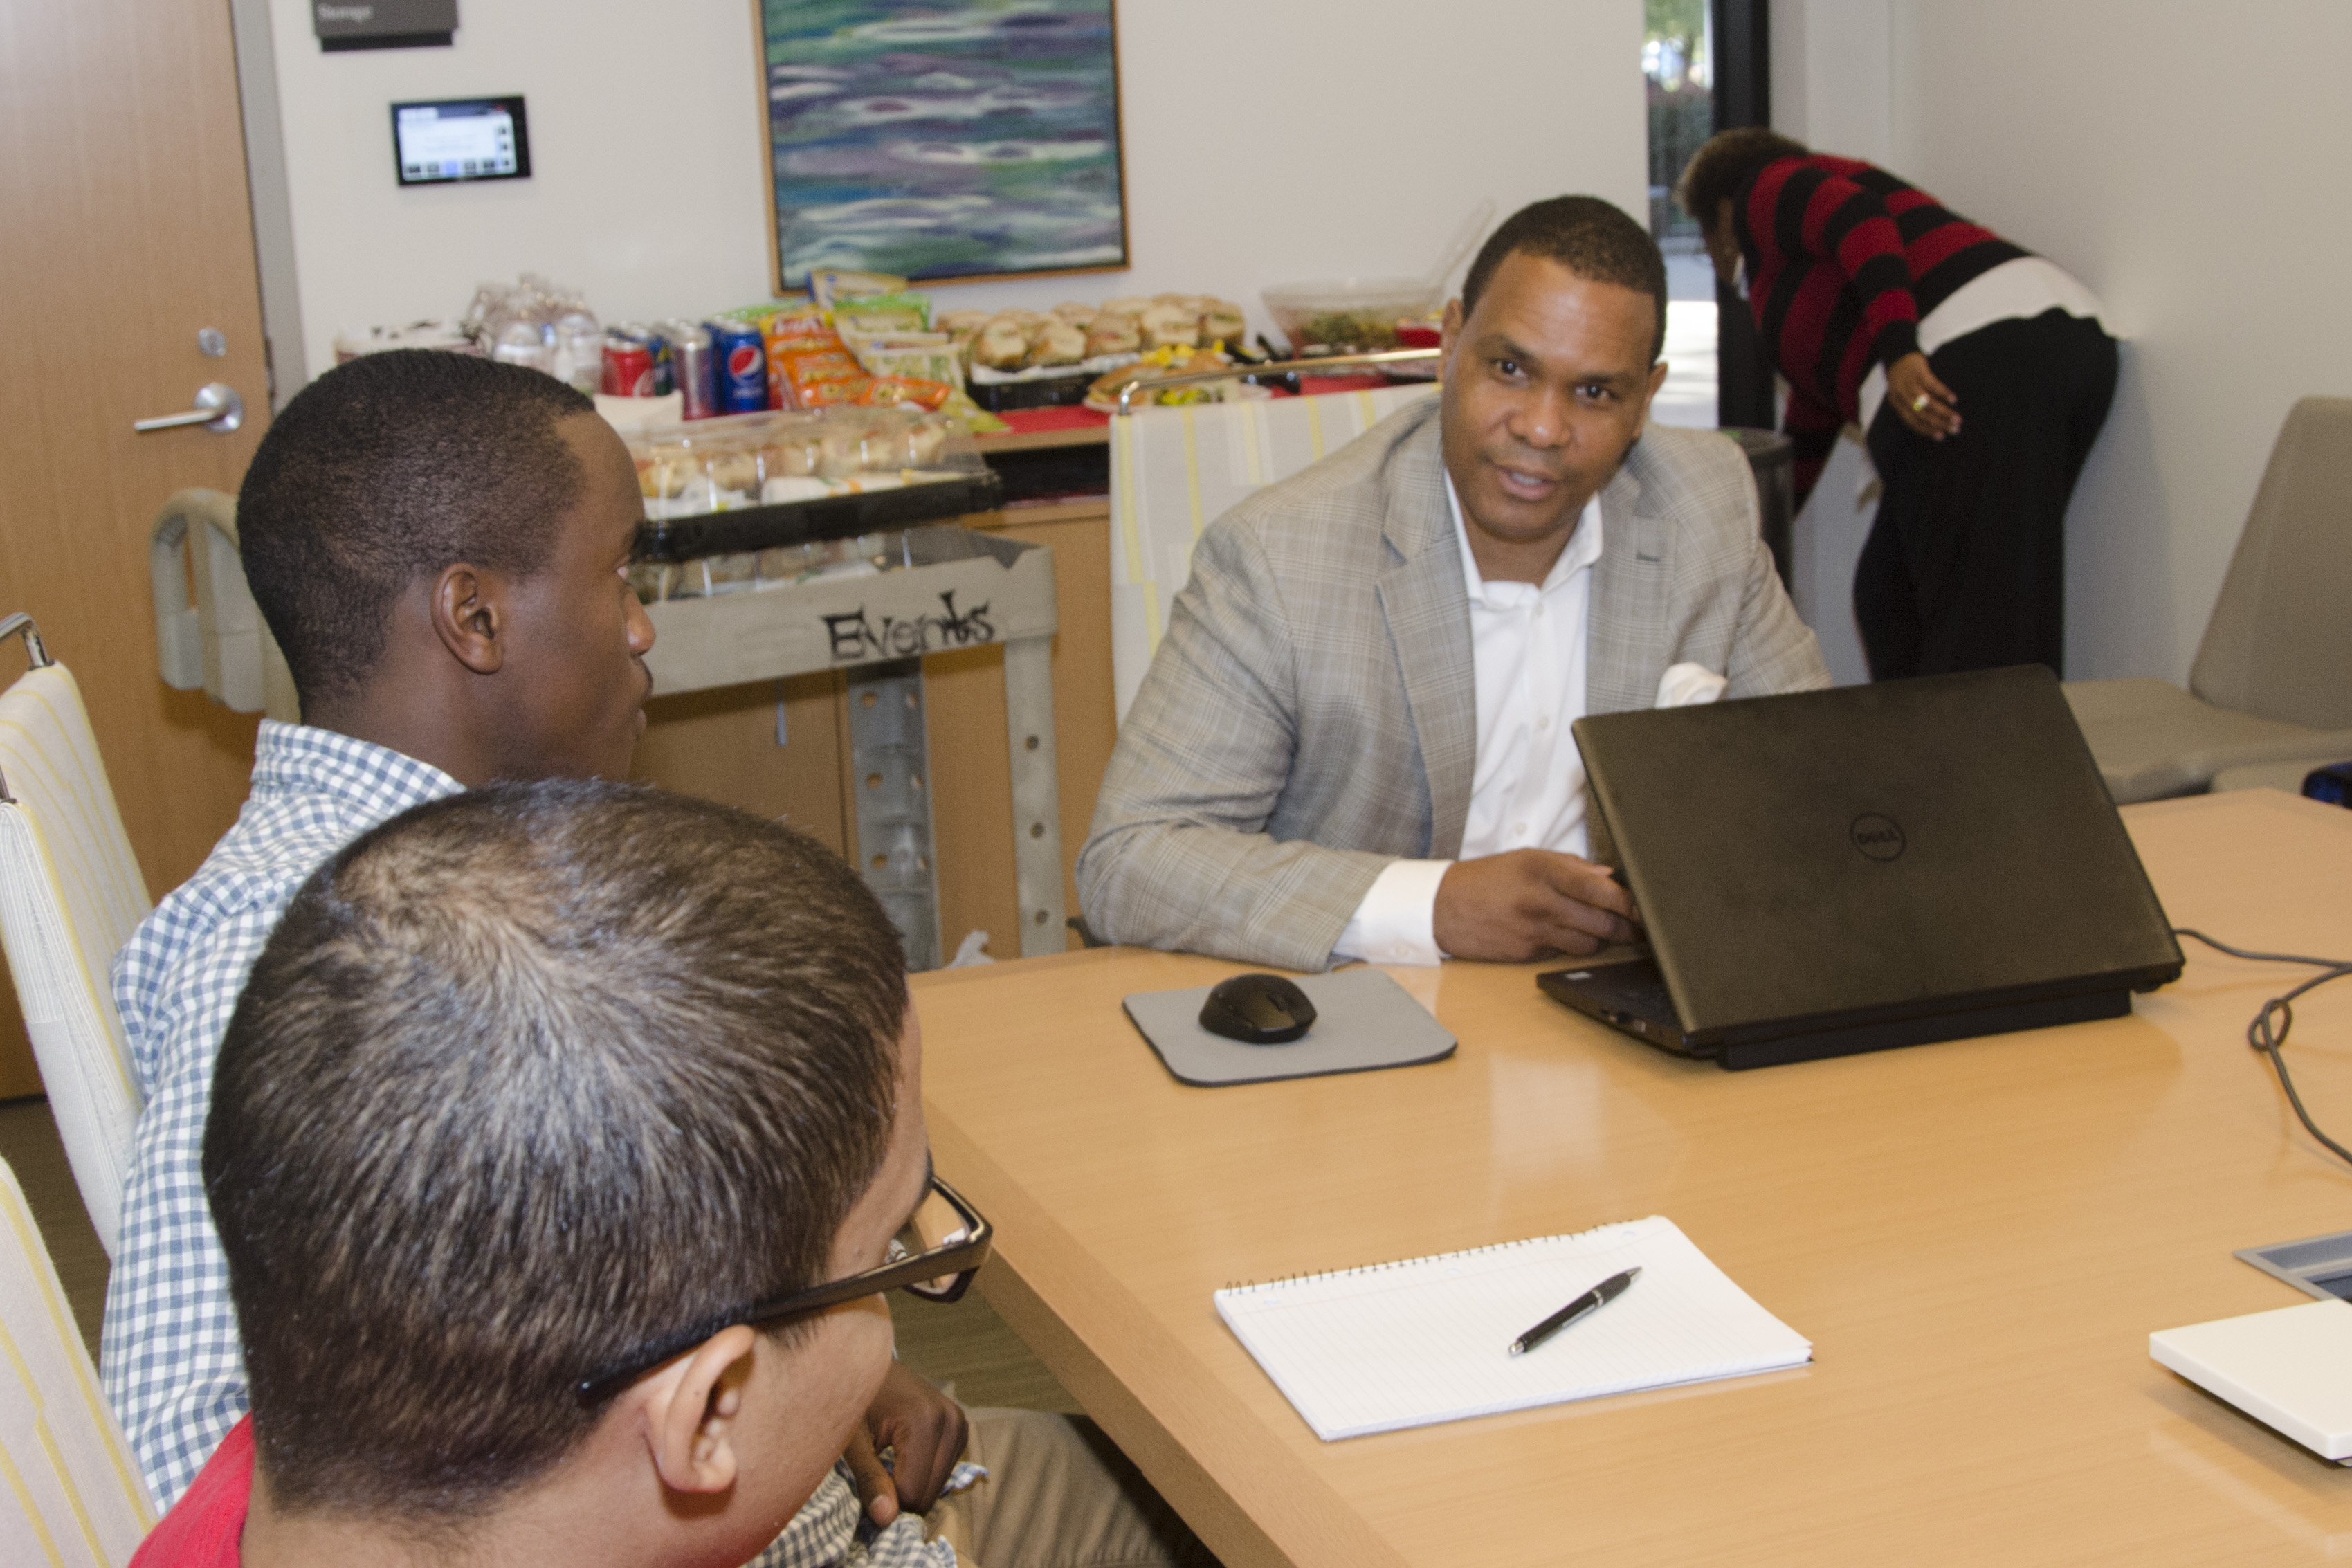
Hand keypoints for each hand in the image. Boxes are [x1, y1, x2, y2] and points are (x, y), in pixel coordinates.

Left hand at [845, 1361, 968, 1524]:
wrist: (867, 1363)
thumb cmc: (854, 1400)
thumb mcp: (852, 1442)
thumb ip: (870, 1480)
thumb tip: (887, 1520)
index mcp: (925, 1421)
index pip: (912, 1493)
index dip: (885, 1499)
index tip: (865, 1484)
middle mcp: (951, 1421)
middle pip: (929, 1493)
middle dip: (900, 1497)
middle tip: (874, 1476)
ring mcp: (959, 1422)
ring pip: (938, 1486)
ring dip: (912, 1485)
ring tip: (887, 1462)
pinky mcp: (960, 1426)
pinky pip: (944, 1471)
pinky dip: (923, 1473)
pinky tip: (904, 1456)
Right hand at [1432, 850, 1640, 961]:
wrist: (1441, 907)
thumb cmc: (1486, 879)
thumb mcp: (1526, 859)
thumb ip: (1570, 866)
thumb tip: (1609, 876)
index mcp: (1543, 869)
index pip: (1599, 887)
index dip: (1630, 901)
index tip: (1647, 907)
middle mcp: (1540, 901)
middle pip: (1603, 922)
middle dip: (1628, 927)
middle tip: (1640, 926)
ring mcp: (1533, 931)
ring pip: (1589, 943)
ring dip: (1602, 939)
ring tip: (1603, 929)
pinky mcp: (1526, 954)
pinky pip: (1564, 954)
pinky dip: (1571, 946)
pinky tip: (1564, 935)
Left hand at [1887, 352, 1959, 439]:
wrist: (1898, 353)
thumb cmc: (1904, 377)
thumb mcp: (1902, 394)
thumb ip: (1911, 407)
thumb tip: (1932, 423)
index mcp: (1896, 403)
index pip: (1911, 422)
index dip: (1926, 430)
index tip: (1941, 437)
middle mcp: (1901, 394)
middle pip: (1920, 414)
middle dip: (1939, 424)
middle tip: (1954, 429)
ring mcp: (1909, 382)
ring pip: (1927, 403)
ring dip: (1943, 412)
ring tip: (1957, 418)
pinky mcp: (1918, 370)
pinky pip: (1932, 385)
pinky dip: (1943, 393)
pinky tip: (1953, 399)